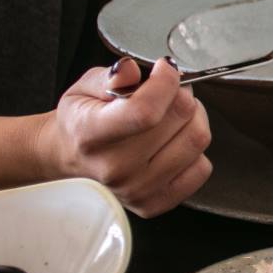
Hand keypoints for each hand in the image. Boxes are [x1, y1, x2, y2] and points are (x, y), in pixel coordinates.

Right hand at [44, 58, 211, 215]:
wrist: (71, 156)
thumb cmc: (82, 120)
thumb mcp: (85, 88)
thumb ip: (110, 76)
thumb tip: (130, 70)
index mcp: (91, 134)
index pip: (145, 111)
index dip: (166, 83)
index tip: (165, 68)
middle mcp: (114, 167)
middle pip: (180, 119)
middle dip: (181, 94)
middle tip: (170, 92)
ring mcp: (136, 189)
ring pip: (197, 140)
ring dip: (194, 118)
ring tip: (173, 115)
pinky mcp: (155, 203)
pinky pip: (202, 168)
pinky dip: (195, 150)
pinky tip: (173, 142)